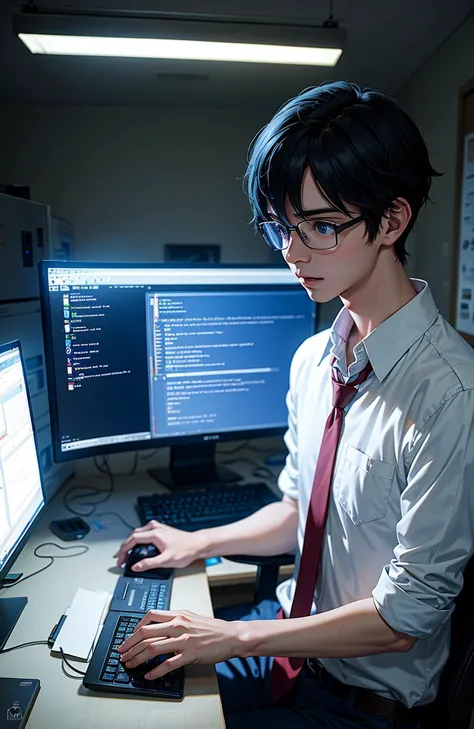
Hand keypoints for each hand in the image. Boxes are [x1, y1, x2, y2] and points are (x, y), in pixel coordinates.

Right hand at [113, 521, 205, 570]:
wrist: (197, 544)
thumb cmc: (185, 550)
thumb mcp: (166, 561)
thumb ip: (149, 564)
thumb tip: (136, 567)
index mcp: (155, 534)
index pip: (133, 539)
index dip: (124, 549)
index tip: (119, 558)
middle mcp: (155, 528)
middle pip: (134, 535)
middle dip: (125, 547)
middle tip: (121, 558)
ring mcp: (158, 527)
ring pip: (138, 533)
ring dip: (131, 543)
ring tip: (127, 554)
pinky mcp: (161, 529)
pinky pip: (144, 533)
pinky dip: (138, 540)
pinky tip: (138, 547)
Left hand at [118, 609, 239, 678]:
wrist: (231, 636)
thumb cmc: (211, 628)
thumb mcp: (190, 617)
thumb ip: (173, 620)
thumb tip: (155, 627)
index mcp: (178, 614)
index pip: (150, 616)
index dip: (135, 627)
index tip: (130, 637)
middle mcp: (178, 625)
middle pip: (146, 633)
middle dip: (130, 644)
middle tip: (122, 653)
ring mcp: (184, 640)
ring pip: (153, 648)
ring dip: (138, 658)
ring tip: (131, 664)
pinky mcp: (190, 654)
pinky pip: (168, 664)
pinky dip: (155, 670)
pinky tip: (149, 674)